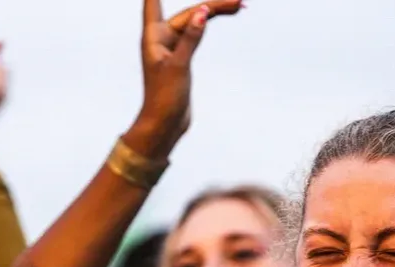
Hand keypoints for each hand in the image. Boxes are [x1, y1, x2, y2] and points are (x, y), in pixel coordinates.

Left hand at [125, 0, 242, 158]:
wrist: (164, 126)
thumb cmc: (163, 100)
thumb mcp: (178, 68)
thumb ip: (190, 39)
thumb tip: (203, 12)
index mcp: (154, 37)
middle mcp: (161, 39)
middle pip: (189, 12)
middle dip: (214, 4)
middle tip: (239, 0)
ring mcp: (172, 48)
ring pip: (196, 22)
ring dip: (216, 13)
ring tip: (241, 4)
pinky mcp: (181, 60)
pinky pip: (197, 35)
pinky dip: (209, 26)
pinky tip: (220, 16)